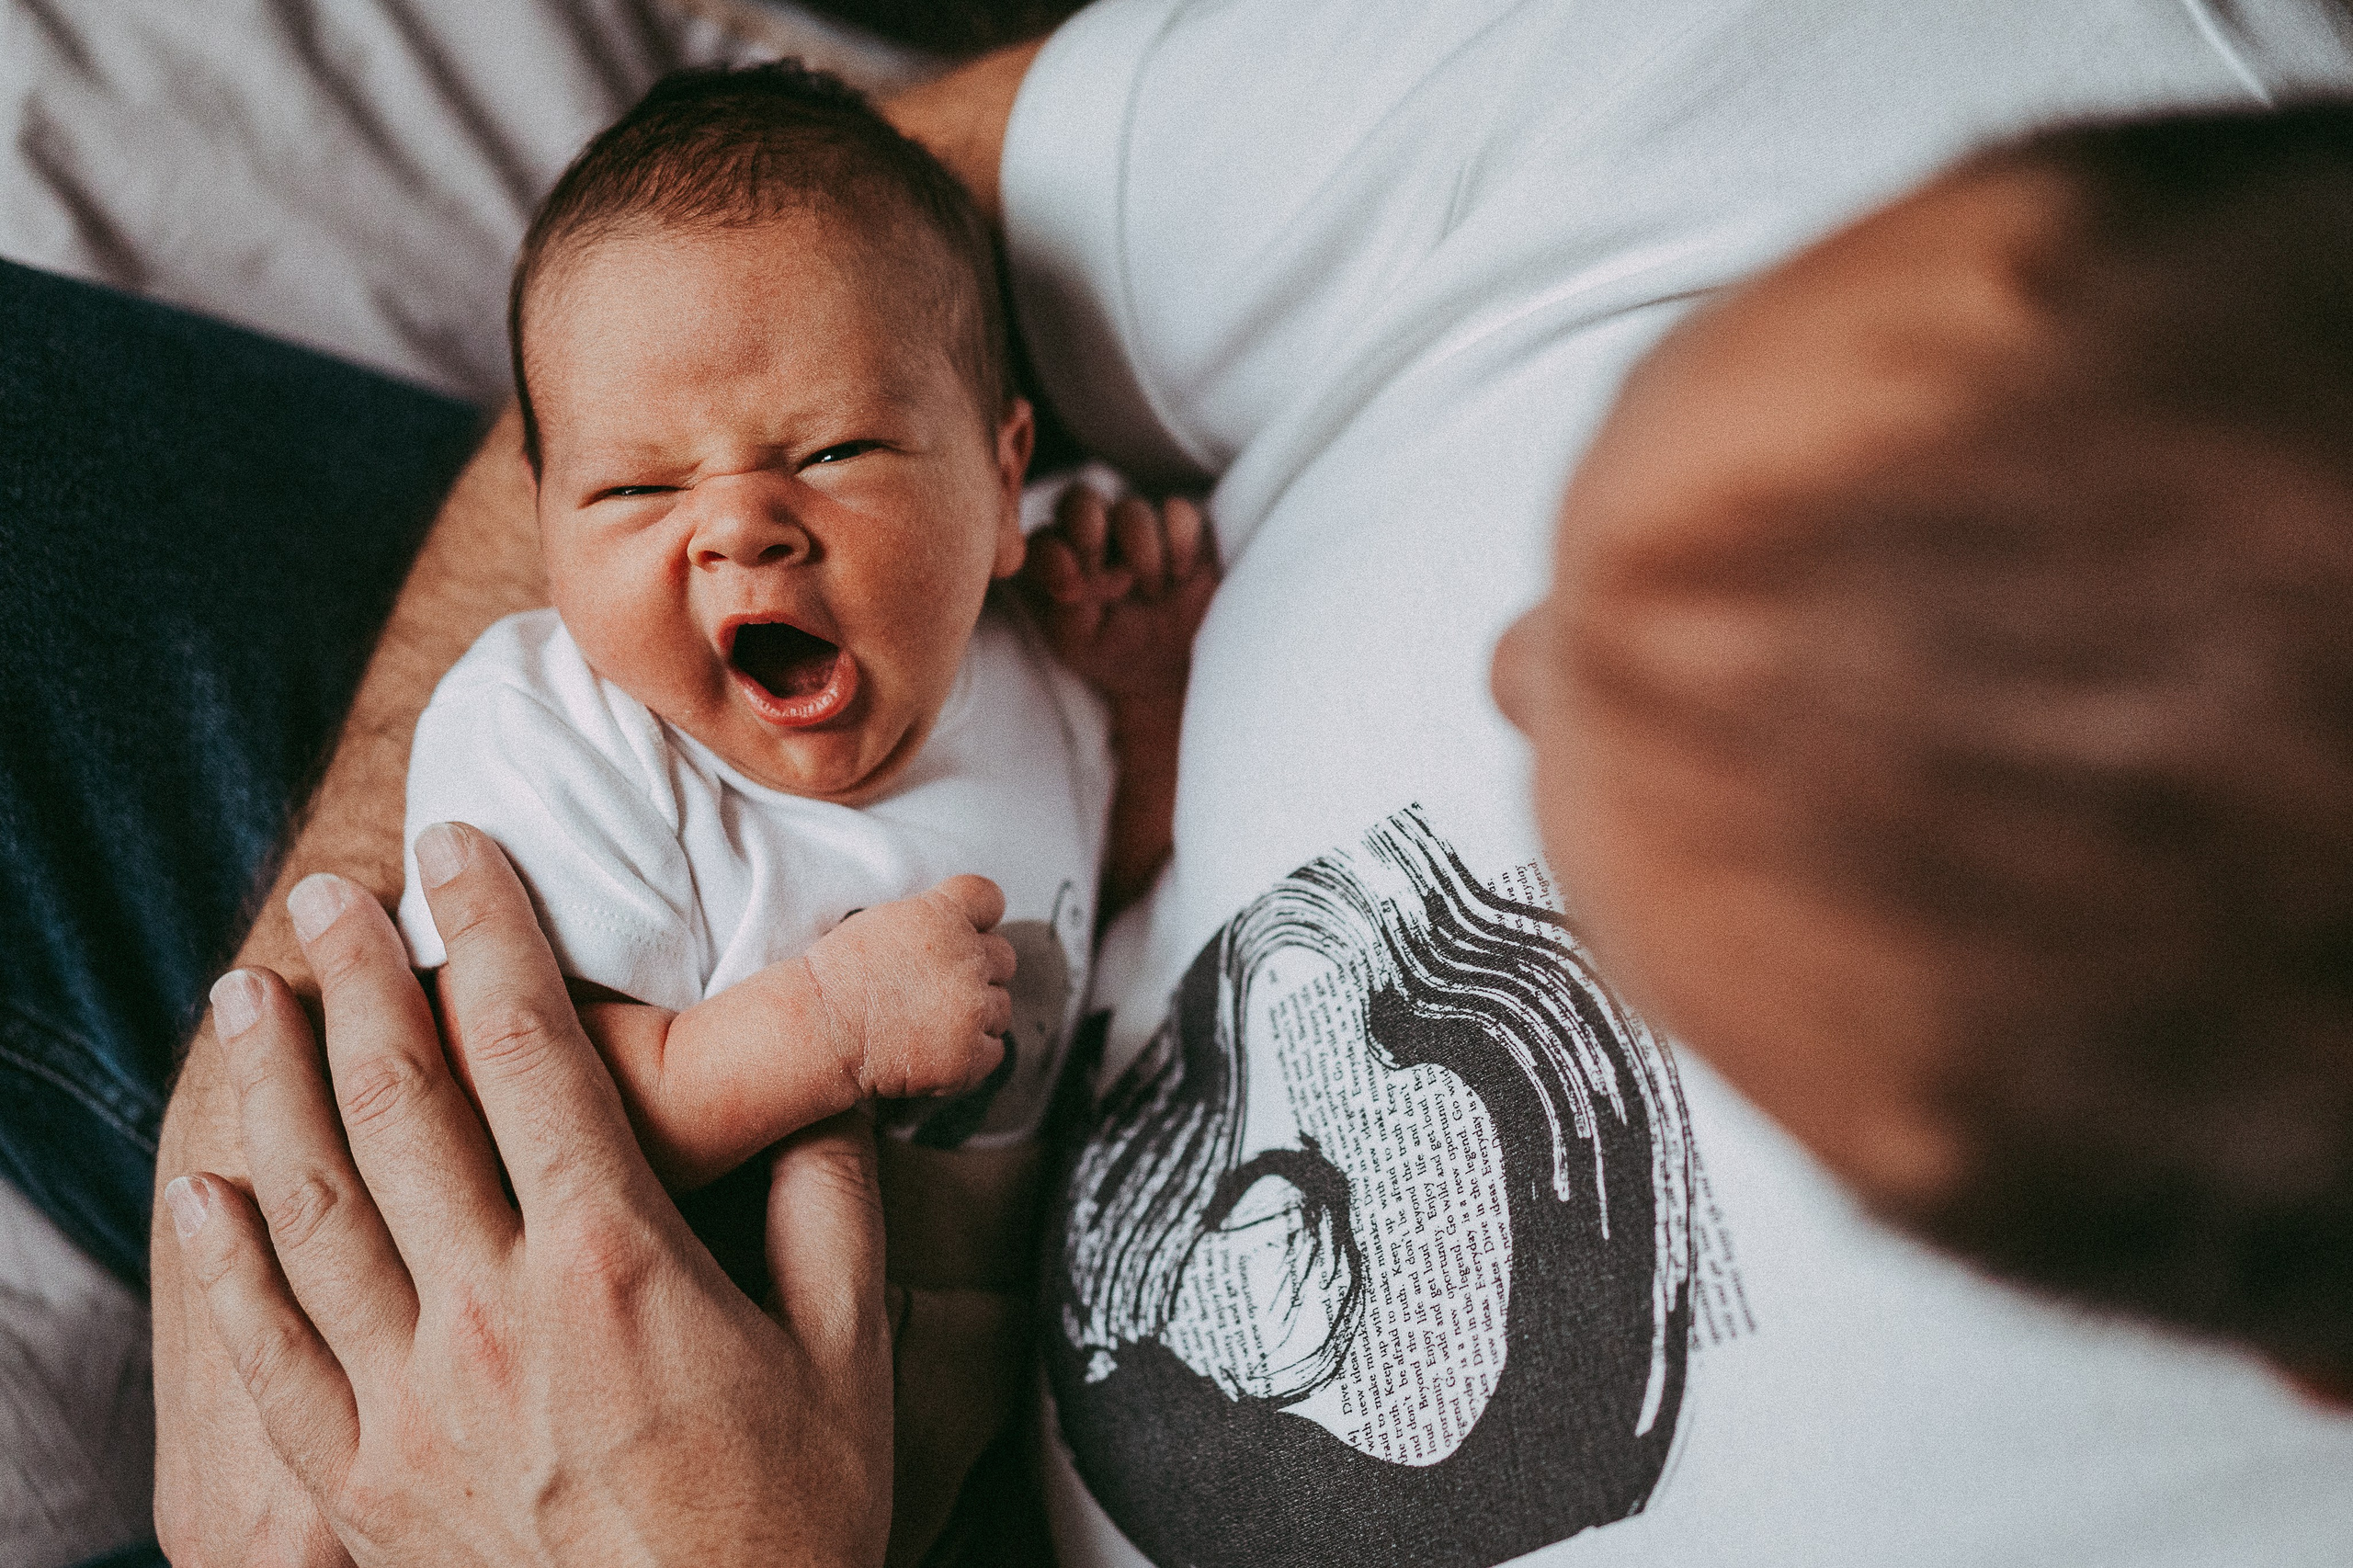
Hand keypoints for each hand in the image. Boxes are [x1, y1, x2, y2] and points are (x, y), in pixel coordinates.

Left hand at [168, 822, 890, 1567]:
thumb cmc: (791, 1526)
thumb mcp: (851, 1350)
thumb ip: (833, 1201)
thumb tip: (820, 1095)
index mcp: (615, 1262)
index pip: (528, 1049)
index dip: (489, 930)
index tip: (461, 849)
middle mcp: (491, 1313)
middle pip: (398, 1101)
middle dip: (357, 976)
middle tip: (328, 893)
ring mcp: (409, 1401)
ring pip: (310, 1204)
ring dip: (271, 1085)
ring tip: (247, 995)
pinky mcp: (360, 1484)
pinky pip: (267, 1353)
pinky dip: (225, 1262)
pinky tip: (208, 1193)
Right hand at [803, 874, 1017, 1100]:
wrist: (818, 1029)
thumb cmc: (839, 977)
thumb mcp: (885, 923)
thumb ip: (933, 920)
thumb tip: (966, 933)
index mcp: (944, 915)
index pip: (989, 898)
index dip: (980, 917)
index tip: (966, 933)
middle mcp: (967, 958)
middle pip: (1003, 958)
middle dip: (978, 971)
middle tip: (938, 990)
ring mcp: (972, 1008)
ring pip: (1000, 1008)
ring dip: (975, 1015)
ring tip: (929, 1024)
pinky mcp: (968, 1055)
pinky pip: (993, 1051)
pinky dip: (971, 1054)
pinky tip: (935, 1051)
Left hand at [1021, 485, 1218, 704]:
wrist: (1174, 665)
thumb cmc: (1114, 650)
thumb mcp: (1080, 644)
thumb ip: (1064, 611)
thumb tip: (1069, 579)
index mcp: (1060, 560)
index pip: (1044, 538)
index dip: (1054, 557)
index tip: (1071, 592)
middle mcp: (1097, 536)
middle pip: (1080, 501)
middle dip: (1089, 533)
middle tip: (1110, 577)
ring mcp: (1140, 529)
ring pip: (1131, 509)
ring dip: (1140, 551)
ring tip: (1152, 591)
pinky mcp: (1184, 530)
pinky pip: (1177, 512)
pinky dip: (1178, 540)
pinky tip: (1180, 574)